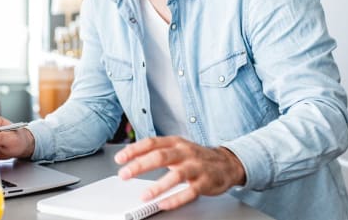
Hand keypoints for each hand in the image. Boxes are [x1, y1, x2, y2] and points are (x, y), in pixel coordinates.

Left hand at [114, 136, 245, 210]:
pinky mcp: (205, 182)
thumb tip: (131, 158)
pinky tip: (164, 204)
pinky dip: (176, 199)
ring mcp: (196, 167)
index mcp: (176, 142)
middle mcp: (185, 152)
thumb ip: (157, 151)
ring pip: (176, 175)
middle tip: (124, 175)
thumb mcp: (178, 148)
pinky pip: (189, 192)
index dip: (134, 150)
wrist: (227, 163)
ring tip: (145, 196)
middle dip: (140, 166)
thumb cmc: (197, 157)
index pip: (151, 143)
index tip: (119, 159)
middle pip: (160, 157)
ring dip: (158, 186)